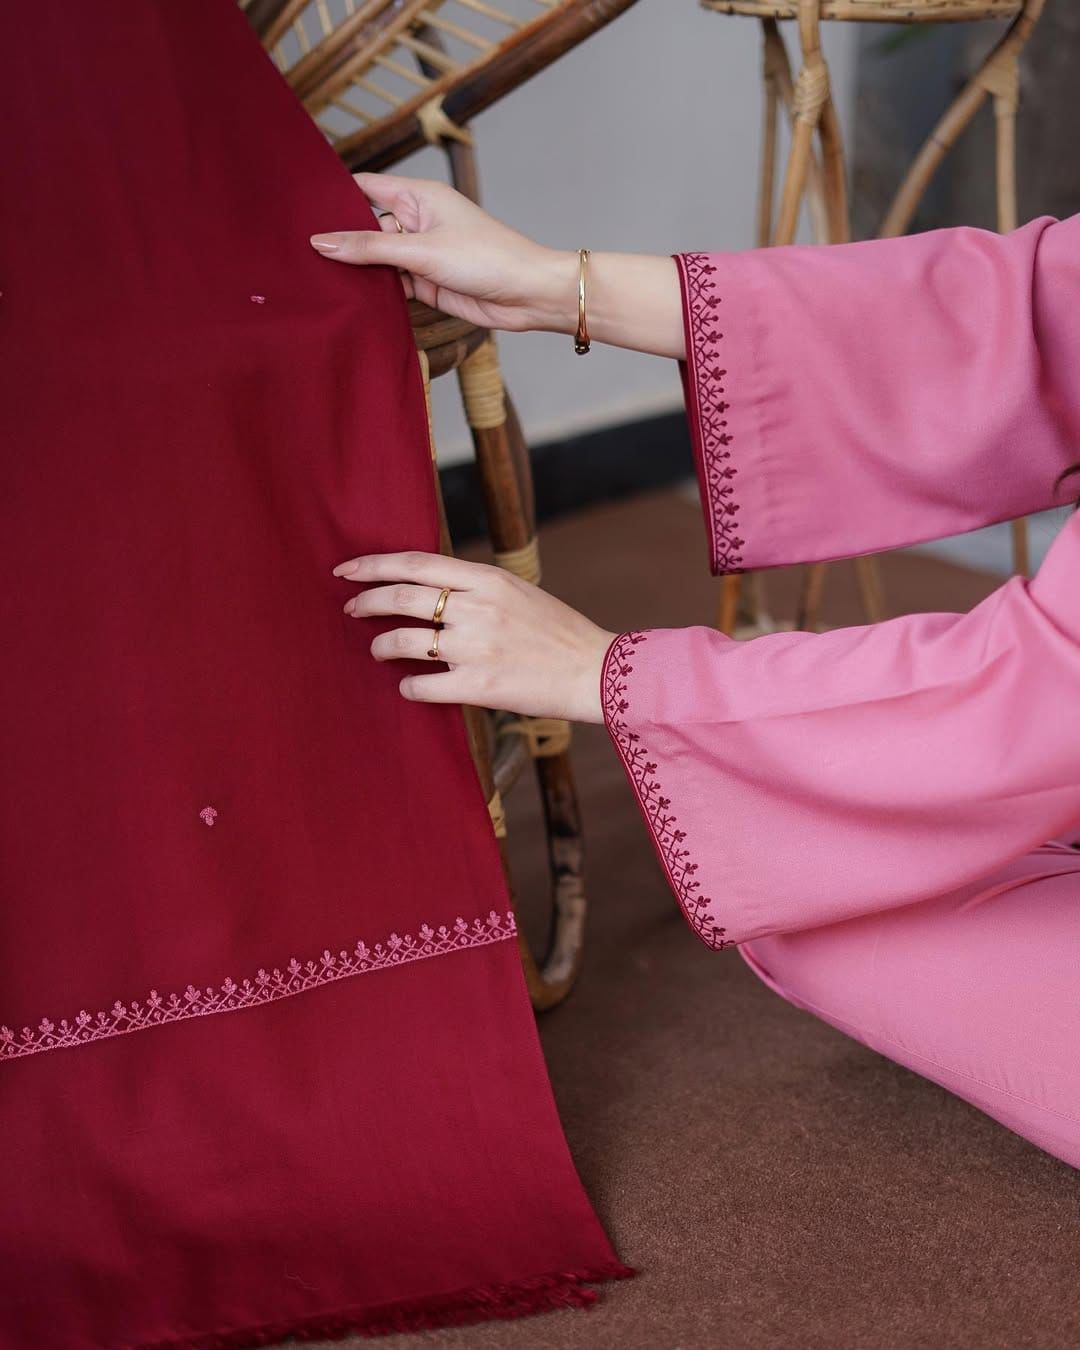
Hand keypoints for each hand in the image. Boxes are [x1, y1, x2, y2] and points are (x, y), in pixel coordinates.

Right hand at [311, 174, 577, 335]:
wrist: (526, 296)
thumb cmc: (488, 258)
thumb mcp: (422, 250)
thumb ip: (370, 247)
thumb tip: (323, 242)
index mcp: (418, 196)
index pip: (365, 187)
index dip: (334, 195)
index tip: (297, 205)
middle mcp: (417, 222)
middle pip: (366, 227)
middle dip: (339, 239)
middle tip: (296, 251)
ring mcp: (420, 254)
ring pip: (376, 259)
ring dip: (356, 270)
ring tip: (314, 277)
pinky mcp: (426, 283)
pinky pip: (391, 284)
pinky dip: (374, 291)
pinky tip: (348, 297)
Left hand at [333, 550, 614, 723]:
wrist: (593, 670)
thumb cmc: (558, 632)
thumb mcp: (518, 591)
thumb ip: (475, 587)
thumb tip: (430, 586)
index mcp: (487, 579)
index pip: (415, 563)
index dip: (373, 565)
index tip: (347, 570)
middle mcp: (478, 609)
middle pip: (401, 597)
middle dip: (365, 602)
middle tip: (350, 608)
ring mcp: (476, 648)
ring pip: (403, 641)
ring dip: (381, 646)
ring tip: (378, 650)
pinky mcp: (478, 687)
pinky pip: (422, 686)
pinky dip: (408, 686)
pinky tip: (410, 686)